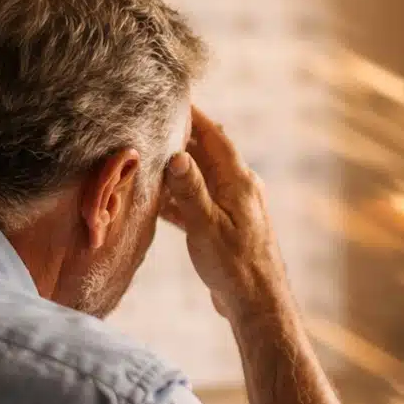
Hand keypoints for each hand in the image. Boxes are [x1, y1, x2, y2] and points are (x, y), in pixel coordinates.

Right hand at [160, 106, 289, 323]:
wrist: (256, 304)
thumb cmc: (235, 266)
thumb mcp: (207, 226)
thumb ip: (191, 190)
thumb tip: (177, 154)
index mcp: (239, 182)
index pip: (216, 136)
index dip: (195, 117)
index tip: (173, 99)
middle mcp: (239, 189)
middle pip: (206, 154)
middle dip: (180, 140)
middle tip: (151, 126)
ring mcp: (233, 207)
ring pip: (200, 179)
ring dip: (176, 171)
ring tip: (147, 159)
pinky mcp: (224, 226)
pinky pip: (198, 202)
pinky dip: (179, 198)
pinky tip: (156, 200)